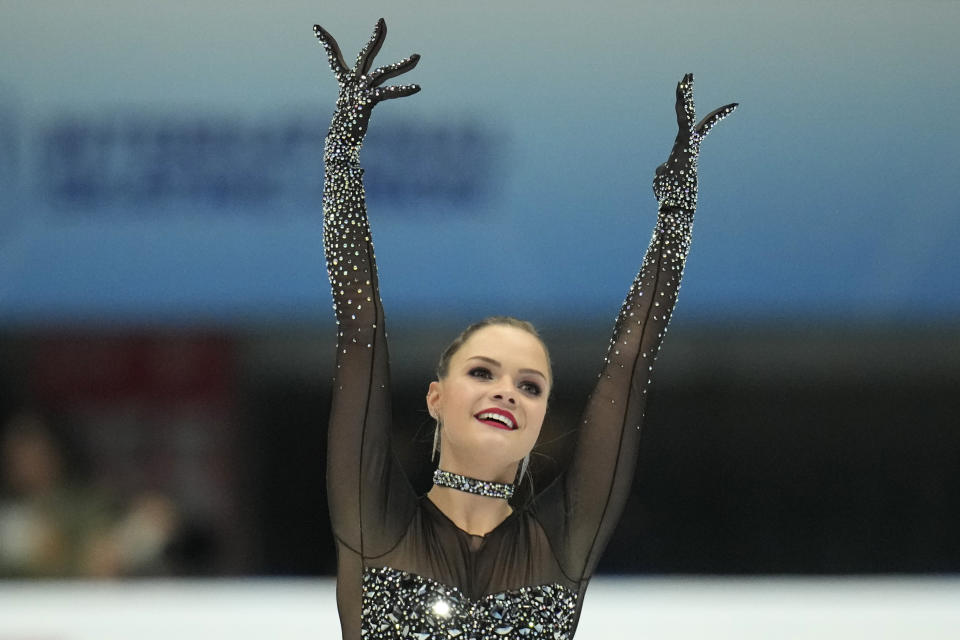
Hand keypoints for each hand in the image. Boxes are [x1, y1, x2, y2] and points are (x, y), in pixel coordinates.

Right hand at [314, 18, 419, 160]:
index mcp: (344, 83)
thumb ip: (358, 104)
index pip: (334, 57)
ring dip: (402, 65)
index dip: (325, 42)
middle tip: (382, 20)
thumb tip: (362, 109)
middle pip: (365, 54)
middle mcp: (351, 83)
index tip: (316, 27)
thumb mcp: (351, 112)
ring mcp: (359, 90)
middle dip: (375, 37)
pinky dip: (403, 90)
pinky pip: (388, 93)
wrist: (339, 144)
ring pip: (383, 72)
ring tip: (418, 57)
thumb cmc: (344, 132)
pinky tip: (417, 87)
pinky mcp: (367, 101)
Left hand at [653, 74, 736, 211]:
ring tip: (684, 77)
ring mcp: (687, 144)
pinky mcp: (685, 144)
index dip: (709, 115)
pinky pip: (684, 122)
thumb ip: (663, 170)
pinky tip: (682, 90)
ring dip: (684, 96)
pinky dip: (684, 108)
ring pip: (685, 115)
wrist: (676, 205)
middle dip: (688, 96)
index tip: (731, 105)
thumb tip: (661, 169)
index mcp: (684, 149)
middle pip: (689, 115)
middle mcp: (688, 144)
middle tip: (688, 75)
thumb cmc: (670, 196)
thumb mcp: (663, 180)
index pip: (696, 127)